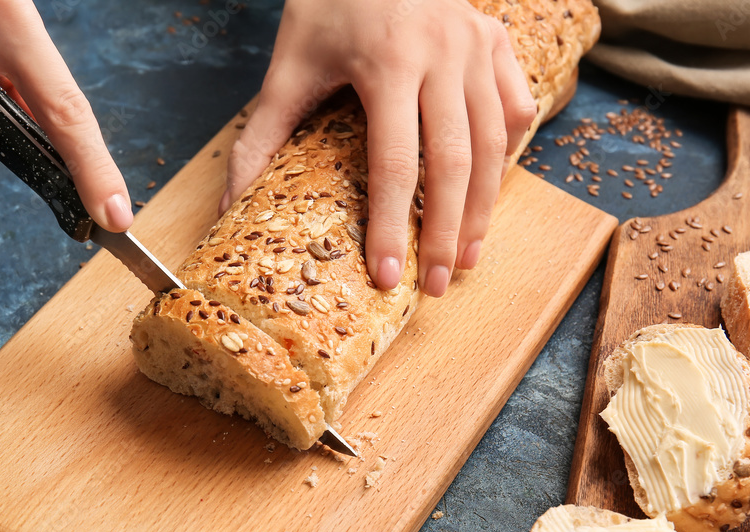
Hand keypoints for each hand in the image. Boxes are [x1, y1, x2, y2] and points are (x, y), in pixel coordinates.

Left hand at [220, 0, 535, 295]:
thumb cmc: (328, 1)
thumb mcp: (289, 64)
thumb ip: (262, 135)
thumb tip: (233, 205)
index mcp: (388, 61)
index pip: (395, 165)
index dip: (393, 227)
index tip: (388, 277)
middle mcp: (444, 54)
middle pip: (454, 164)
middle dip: (447, 234)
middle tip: (438, 285)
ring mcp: (478, 45)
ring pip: (493, 145)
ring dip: (483, 208)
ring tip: (468, 257)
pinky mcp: (497, 40)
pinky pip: (515, 108)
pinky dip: (506, 153)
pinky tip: (488, 190)